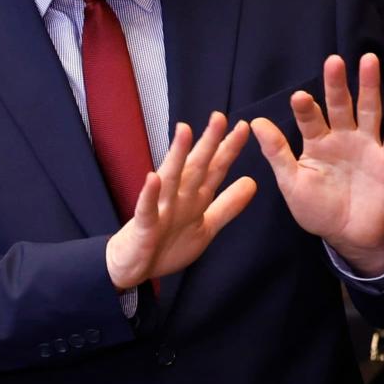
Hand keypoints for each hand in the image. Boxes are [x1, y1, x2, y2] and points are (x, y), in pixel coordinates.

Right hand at [105, 112, 256, 290]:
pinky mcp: (144, 225)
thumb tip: (252, 182)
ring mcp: (160, 208)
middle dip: (208, 142)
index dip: (228, 149)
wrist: (132, 266)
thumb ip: (228, 205)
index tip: (243, 127)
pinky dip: (149, 194)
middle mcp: (178, 196)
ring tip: (185, 131)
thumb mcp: (205, 226)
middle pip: (196, 166)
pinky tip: (153, 178)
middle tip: (219, 117)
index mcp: (194, 197)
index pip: (214, 169)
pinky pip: (147, 209)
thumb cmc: (165, 243)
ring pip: (171, 178)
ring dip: (177, 155)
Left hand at [251, 53, 383, 274]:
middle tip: (333, 61)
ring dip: (369, 87)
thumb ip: (277, 152)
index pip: (310, 118)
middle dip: (336, 84)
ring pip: (369, 111)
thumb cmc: (318, 210)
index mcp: (316, 142)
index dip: (305, 108)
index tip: (299, 97)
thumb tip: (255, 121)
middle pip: (340, 105)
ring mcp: (367, 147)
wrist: (350, 237)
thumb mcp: (292, 183)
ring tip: (369, 61)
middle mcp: (342, 138)